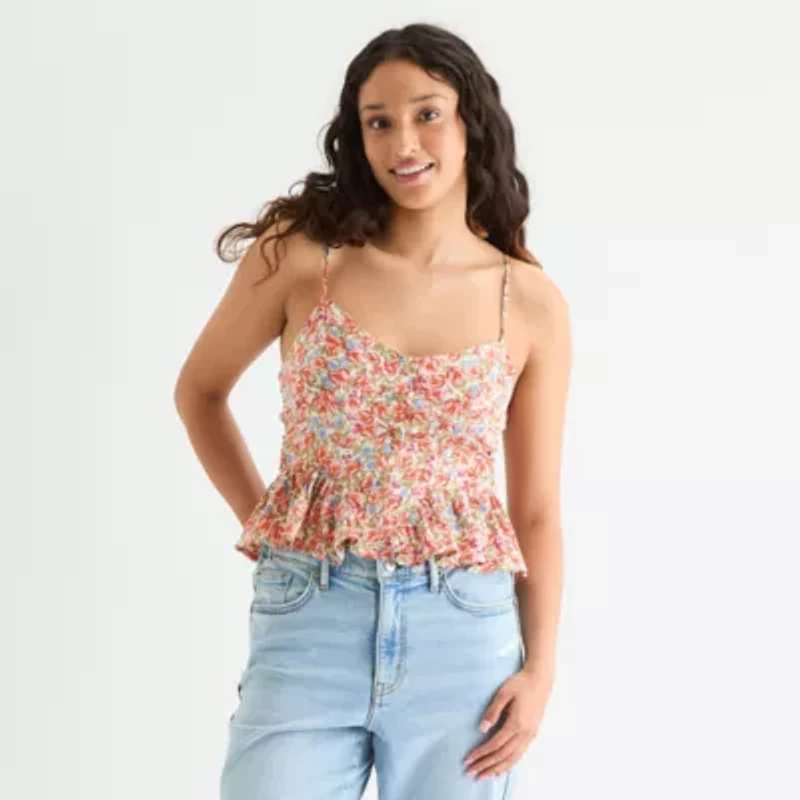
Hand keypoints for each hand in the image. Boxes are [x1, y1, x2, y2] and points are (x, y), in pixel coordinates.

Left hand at [462, 665, 553, 780]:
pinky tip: (501, 768)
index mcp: (516, 723)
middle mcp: (525, 733)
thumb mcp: (503, 693)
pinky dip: (509, 764)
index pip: (495, 744)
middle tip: (471, 773)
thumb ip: (493, 711)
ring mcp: (530, 735)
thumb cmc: (520, 683)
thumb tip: (482, 729)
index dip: (481, 753)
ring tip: (483, 775)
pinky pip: (519, 755)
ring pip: (513, 759)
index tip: (468, 759)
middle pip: (503, 756)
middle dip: (486, 766)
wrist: (540, 679)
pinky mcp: (532, 734)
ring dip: (497, 769)